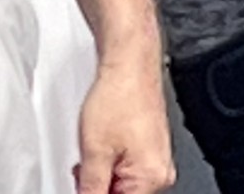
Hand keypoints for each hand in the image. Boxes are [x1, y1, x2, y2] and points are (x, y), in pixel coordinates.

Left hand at [74, 60, 174, 193]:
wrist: (129, 63)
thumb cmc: (119, 95)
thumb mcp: (94, 150)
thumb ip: (90, 187)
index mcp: (151, 178)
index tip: (84, 186)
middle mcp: (160, 171)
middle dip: (98, 187)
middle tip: (82, 169)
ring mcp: (157, 158)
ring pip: (123, 182)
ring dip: (103, 174)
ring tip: (91, 152)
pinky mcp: (151, 146)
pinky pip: (129, 166)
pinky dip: (110, 161)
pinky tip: (101, 146)